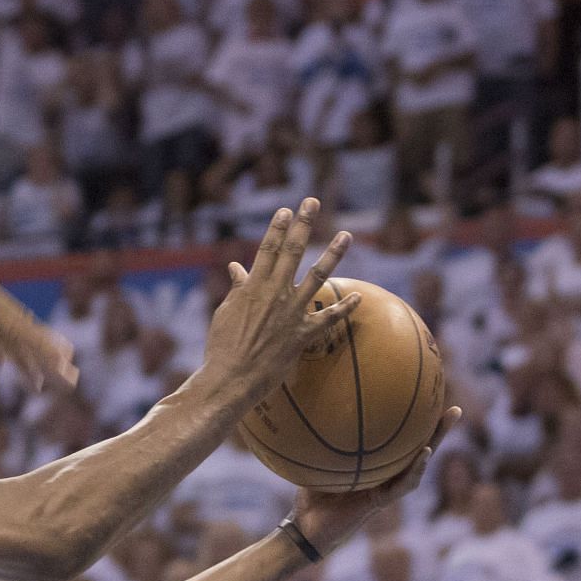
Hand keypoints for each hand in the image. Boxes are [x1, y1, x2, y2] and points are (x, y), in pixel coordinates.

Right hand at [204, 200, 357, 398]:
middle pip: (292, 252)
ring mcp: (291, 313)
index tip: (286, 210)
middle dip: (303, 225)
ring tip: (347, 235)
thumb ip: (237, 288)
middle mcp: (274, 294)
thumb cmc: (222, 347)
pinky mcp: (302, 334)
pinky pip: (328, 319)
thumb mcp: (224, 313)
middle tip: (312, 202)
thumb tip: (236, 267)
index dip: (277, 228)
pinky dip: (344, 308)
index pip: (267, 249)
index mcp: (253, 287)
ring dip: (334, 254)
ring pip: (317, 276)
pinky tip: (359, 297)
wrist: (230, 378)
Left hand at [289, 407, 461, 555]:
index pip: (399, 442)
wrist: (306, 528)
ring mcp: (387, 489)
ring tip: (448, 419)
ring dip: (436, 442)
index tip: (427, 399)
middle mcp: (386, 477)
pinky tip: (425, 452)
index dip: (413, 425)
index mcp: (375, 467)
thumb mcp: (315, 463)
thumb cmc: (309, 497)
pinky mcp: (382, 502)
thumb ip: (321, 443)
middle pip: (417, 449)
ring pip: (418, 464)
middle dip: (437, 429)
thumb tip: (315, 411)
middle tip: (455, 407)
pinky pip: (403, 484)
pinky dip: (415, 469)